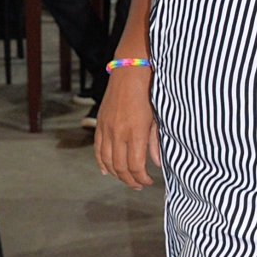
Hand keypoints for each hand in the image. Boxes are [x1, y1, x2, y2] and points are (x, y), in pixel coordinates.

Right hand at [94, 64, 157, 185]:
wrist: (130, 71)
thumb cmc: (150, 92)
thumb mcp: (158, 117)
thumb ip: (155, 142)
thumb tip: (156, 163)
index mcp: (135, 132)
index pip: (135, 166)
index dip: (141, 178)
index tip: (148, 181)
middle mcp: (118, 133)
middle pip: (120, 167)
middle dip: (129, 180)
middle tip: (138, 185)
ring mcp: (106, 129)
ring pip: (107, 161)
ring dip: (116, 174)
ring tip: (126, 179)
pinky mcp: (100, 123)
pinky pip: (97, 149)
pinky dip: (101, 163)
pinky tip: (106, 171)